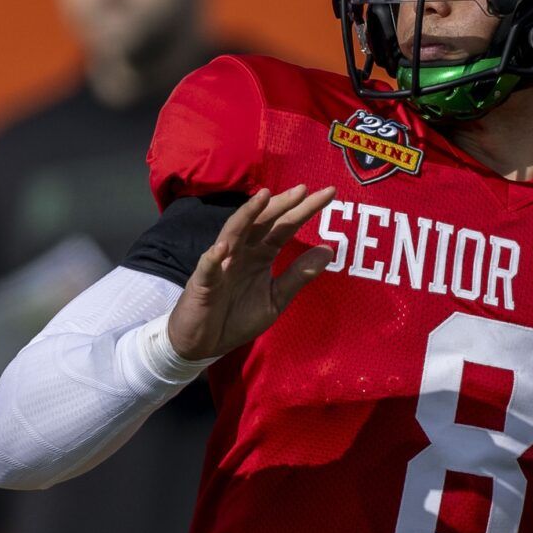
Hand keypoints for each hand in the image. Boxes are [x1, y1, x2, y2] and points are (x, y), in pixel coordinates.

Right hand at [167, 184, 335, 360]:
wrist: (205, 343)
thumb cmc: (237, 317)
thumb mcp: (276, 297)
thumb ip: (299, 274)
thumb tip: (329, 250)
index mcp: (262, 254)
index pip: (285, 226)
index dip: (305, 210)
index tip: (329, 193)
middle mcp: (243, 252)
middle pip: (263, 221)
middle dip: (282, 204)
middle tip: (304, 189)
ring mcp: (222, 264)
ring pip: (234, 233)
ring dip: (247, 214)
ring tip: (263, 196)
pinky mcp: (203, 283)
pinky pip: (208, 268)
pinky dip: (214, 258)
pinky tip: (223, 249)